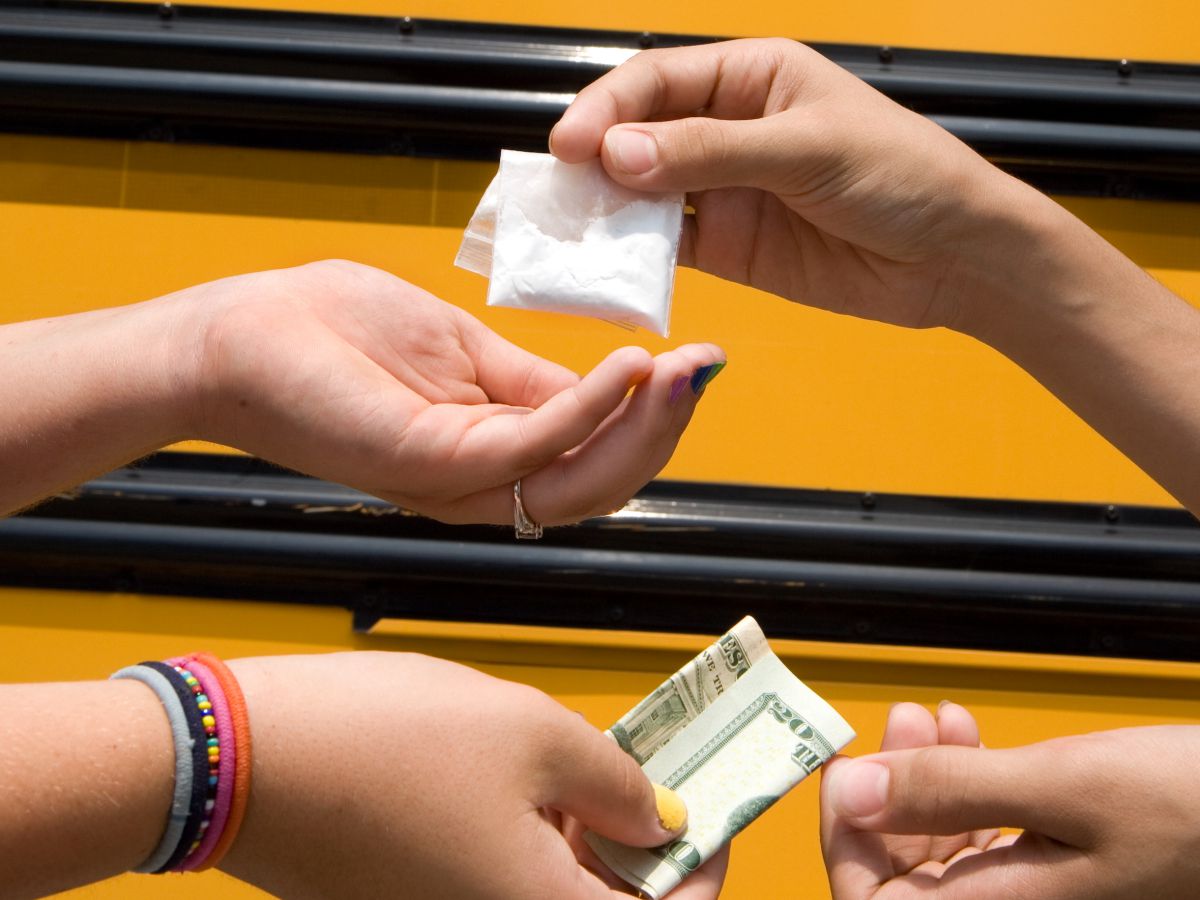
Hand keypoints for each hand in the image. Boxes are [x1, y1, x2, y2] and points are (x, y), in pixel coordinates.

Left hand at [180, 259, 723, 524]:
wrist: (239, 340)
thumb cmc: (335, 335)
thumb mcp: (461, 350)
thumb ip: (533, 380)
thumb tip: (615, 382)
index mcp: (490, 454)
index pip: (593, 460)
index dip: (654, 420)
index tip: (701, 365)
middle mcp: (481, 482)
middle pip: (600, 485)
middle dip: (664, 433)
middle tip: (705, 372)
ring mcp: (456, 480)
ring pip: (579, 481)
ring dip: (643, 428)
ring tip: (681, 372)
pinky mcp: (430, 462)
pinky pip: (533, 445)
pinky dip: (589, 407)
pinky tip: (626, 365)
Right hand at [221, 652, 726, 898]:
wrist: (243, 760)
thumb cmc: (385, 744)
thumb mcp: (533, 735)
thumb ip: (617, 781)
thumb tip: (660, 814)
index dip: (703, 871)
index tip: (713, 814)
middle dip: (644, 848)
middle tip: (658, 775)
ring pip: (548, 894)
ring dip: (587, 841)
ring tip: (599, 765)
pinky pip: (498, 883)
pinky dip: (532, 842)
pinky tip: (533, 780)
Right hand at [551, 39, 1039, 331]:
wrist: (954, 259)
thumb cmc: (901, 175)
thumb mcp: (806, 150)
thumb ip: (711, 152)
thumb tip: (617, 156)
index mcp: (751, 78)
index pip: (659, 82)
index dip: (607, 109)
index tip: (571, 145)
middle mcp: (729, 129)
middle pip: (640, 136)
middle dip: (595, 160)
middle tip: (555, 194)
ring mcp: (727, 191)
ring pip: (645, 194)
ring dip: (607, 211)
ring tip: (569, 233)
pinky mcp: (731, 249)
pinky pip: (669, 248)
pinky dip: (636, 257)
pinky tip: (609, 267)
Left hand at [820, 702, 1199, 898]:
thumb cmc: (1191, 810)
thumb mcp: (1059, 787)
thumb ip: (951, 792)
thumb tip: (855, 792)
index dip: (844, 839)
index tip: (845, 771)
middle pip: (899, 871)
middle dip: (884, 791)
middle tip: (896, 723)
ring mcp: (1027, 890)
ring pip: (937, 844)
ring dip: (922, 776)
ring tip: (930, 717)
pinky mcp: (1048, 863)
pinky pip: (980, 832)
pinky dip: (964, 780)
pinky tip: (966, 734)